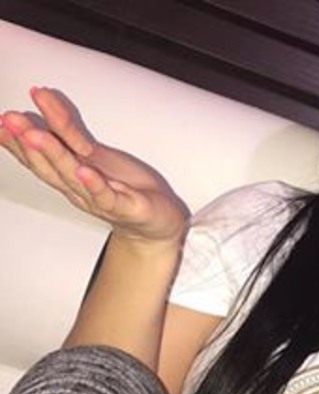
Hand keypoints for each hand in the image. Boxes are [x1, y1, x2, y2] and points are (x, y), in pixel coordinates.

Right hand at [0, 87, 188, 245]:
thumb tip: (41, 97)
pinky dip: (95, 185)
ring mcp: (101, 199)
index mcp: (70, 174)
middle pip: (49, 165)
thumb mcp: (93, 153)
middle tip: (10, 119)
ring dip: (54, 155)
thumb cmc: (126, 189)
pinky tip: (85, 171)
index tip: (0, 121)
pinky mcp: (126, 208)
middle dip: (27, 142)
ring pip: (73, 176)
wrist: (157, 225)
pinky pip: (108, 197)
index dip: (16, 141)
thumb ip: (67, 129)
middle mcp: (80, 187)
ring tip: (36, 134)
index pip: (38, 157)